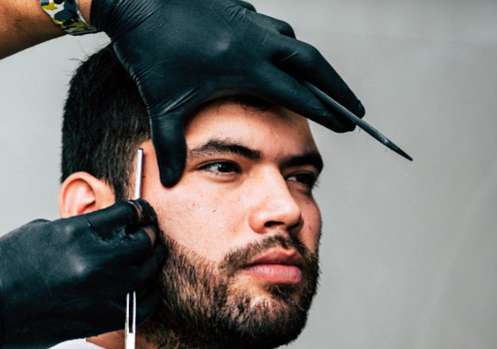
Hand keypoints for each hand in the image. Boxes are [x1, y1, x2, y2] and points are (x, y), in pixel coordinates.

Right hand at [0, 200, 163, 348]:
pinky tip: (148, 290)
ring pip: (147, 273)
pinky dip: (150, 296)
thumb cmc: (2, 270)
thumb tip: (102, 232)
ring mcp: (100, 291)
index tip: (144, 214)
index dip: (140, 212)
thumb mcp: (41, 231)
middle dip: (149, 235)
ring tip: (152, 258)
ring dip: (152, 263)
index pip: (127, 214)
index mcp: (77, 231)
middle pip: (143, 242)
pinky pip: (142, 307)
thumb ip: (78, 230)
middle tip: (150, 234)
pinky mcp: (101, 319)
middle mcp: (94, 260)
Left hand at [91, 0, 364, 186]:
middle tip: (358, 110)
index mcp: (246, 67)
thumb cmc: (149, 54)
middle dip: (338, 88)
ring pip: (292, 41)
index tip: (349, 125)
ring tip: (319, 85)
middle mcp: (256, 41)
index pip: (299, 93)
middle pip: (313, 64)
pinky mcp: (238, 9)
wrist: (138, 0)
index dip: (327, 110)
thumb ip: (170, 145)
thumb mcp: (163, 104)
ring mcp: (249, 21)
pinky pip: (271, 28)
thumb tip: (169, 182)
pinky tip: (276, 56)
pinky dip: (283, 44)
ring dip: (310, 64)